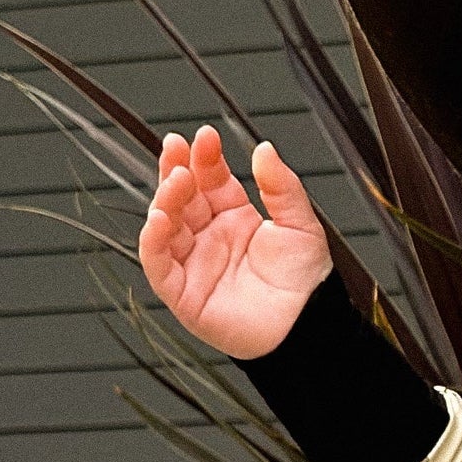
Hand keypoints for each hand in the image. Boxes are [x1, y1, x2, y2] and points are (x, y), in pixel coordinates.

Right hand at [138, 122, 331, 359]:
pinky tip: (160, 217)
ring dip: (165, 199)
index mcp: (235, 219)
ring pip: (165, 225)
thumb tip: (264, 149)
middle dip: (177, 170)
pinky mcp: (182, 293)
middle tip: (178, 147)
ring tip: (177, 179)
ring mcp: (194, 263)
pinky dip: (153, 240)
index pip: (210, 180)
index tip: (205, 136)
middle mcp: (210, 238)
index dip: (204, 158)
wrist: (307, 325)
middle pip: (182, 197)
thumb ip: (281, 187)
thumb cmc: (305, 282)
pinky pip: (158, 263)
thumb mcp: (300, 224)